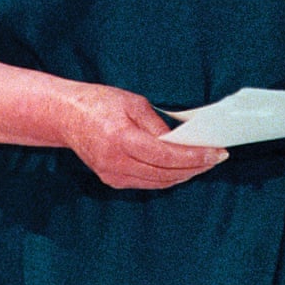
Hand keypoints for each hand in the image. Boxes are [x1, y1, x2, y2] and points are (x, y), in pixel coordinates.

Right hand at [60, 83, 227, 189]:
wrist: (66, 116)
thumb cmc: (100, 102)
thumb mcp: (133, 102)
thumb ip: (157, 124)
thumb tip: (181, 141)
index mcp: (122, 140)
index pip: (167, 155)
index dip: (195, 156)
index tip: (216, 153)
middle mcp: (117, 163)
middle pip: (166, 173)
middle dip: (195, 167)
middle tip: (217, 157)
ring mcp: (113, 176)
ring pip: (158, 182)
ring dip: (184, 174)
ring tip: (205, 163)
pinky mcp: (112, 180)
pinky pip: (147, 183)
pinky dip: (168, 177)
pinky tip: (182, 167)